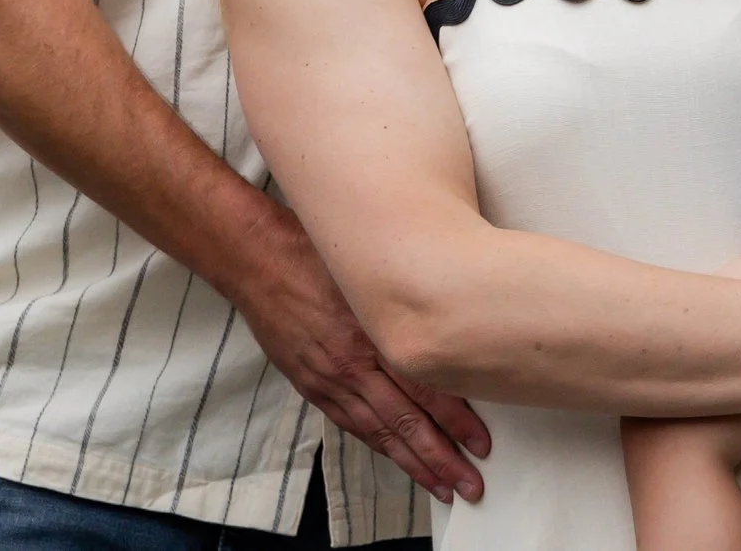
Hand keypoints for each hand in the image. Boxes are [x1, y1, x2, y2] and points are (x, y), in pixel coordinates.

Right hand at [228, 207, 490, 502]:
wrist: (258, 262)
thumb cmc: (319, 253)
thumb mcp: (371, 271)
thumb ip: (410, 297)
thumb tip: (458, 311)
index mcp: (371, 335)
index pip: (424, 388)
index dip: (456, 421)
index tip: (482, 444)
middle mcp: (351, 366)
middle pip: (405, 422)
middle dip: (441, 458)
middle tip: (470, 485)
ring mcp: (329, 380)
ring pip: (379, 432)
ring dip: (412, 462)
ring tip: (441, 485)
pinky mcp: (311, 385)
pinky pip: (351, 424)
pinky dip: (378, 444)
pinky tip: (398, 458)